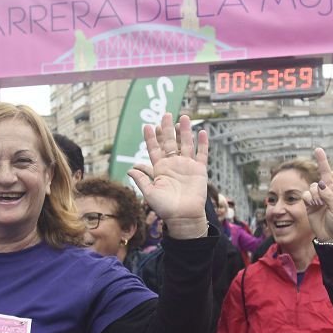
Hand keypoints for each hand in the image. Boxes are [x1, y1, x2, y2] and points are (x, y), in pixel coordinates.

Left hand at [129, 113, 208, 238]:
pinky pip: (202, 154)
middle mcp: (174, 165)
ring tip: (184, 117)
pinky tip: (202, 132)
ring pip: (186, 144)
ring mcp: (187, 166)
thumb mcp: (150, 193)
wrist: (183, 217)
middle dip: (168, 128)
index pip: (155, 149)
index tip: (148, 126)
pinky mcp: (199, 170)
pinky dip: (202, 143)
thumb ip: (142, 180)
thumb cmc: (165, 208)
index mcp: (160, 169)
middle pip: (171, 142)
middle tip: (166, 114)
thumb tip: (131, 168)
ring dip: (185, 131)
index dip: (151, 138)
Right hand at [303, 147, 332, 242]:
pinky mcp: (310, 203)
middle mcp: (330, 191)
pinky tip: (312, 204)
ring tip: (319, 203)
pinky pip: (306, 194)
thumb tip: (320, 184)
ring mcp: (320, 196)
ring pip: (313, 185)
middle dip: (322, 161)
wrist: (331, 237)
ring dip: (315, 193)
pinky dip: (308, 198)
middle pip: (325, 172)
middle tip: (318, 149)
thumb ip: (329, 195)